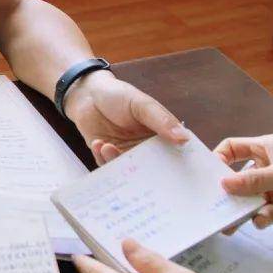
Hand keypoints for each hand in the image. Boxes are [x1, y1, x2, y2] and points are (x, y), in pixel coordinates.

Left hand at [64, 70, 191, 164]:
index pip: (173, 157)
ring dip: (118, 162)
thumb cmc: (119, 95)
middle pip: (150, 171)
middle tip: (139, 175)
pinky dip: (103, 158)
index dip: (176, 168)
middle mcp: (144, 151)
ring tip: (109, 147)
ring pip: (127, 172)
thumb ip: (162, 121)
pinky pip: (107, 166)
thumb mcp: (142, 104)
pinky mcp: (106, 158)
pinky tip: (99, 144)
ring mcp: (125, 155)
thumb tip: (185, 138)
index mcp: (160, 138)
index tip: (177, 177)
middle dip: (145, 175)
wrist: (87, 94)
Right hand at [216, 134, 272, 233]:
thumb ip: (254, 179)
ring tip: (227, 224)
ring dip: (239, 210)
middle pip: (236, 178)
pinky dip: (259, 218)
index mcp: (266, 148)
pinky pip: (261, 214)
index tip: (209, 175)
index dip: (220, 159)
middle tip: (210, 204)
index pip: (234, 148)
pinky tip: (263, 220)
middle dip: (225, 191)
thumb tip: (222, 184)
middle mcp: (267, 168)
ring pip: (247, 200)